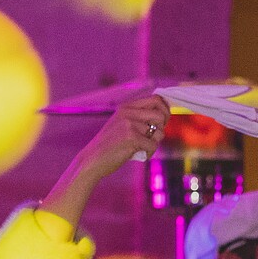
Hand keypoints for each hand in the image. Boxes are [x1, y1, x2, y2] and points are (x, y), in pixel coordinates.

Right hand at [43, 94, 170, 223]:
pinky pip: (153, 146)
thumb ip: (140, 118)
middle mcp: (128, 112)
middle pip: (160, 115)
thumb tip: (164, 115)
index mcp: (126, 107)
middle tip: (154, 137)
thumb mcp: (122, 124)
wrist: (93, 159)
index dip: (165, 110)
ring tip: (141, 148)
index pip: (155, 99)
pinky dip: (148, 153)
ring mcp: (129, 124)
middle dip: (162, 127)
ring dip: (154, 144)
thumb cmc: (111, 145)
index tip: (163, 121)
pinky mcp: (131, 137)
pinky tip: (137, 155)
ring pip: (159, 133)